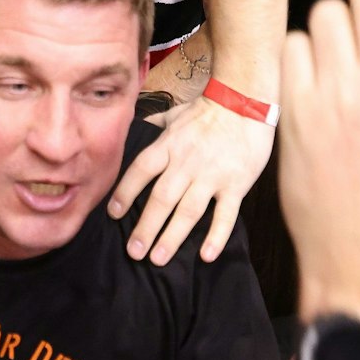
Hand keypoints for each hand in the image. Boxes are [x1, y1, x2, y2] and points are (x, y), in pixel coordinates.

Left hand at [108, 92, 273, 265]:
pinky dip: (216, 236)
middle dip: (145, 227)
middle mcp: (186, 163)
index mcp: (169, 145)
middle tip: (133, 252)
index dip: (124, 192)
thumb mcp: (176, 113)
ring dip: (171, 237)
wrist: (247, 100)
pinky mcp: (236, 184)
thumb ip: (156, 124)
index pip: (140, 171)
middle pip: (161, 198)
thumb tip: (136, 125)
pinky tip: (205, 255)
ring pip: (188, 211)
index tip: (112, 213)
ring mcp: (212, 175)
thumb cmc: (210, 108)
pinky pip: (225, 214)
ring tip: (158, 259)